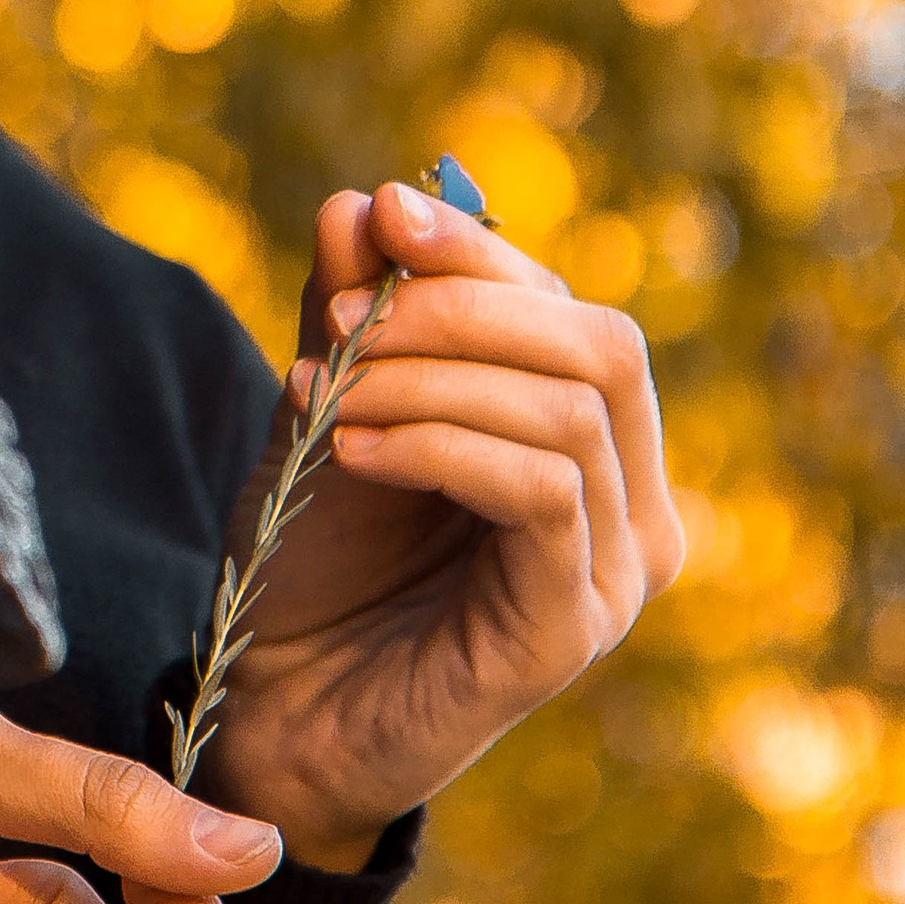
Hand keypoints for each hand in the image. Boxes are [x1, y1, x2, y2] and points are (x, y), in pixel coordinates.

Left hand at [202, 178, 681, 873]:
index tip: (381, 211)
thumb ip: (355, 314)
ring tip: (325, 392)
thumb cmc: (314, 559)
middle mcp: (631, 509)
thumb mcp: (329, 407)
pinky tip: (350, 448)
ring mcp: (613, 576)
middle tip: (337, 317)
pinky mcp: (571, 631)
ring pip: (565, 413)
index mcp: (593, 447)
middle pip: (601, 346)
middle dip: (462, 306)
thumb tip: (368, 200)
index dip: (482, 249)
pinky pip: (538, 492)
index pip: (573, 311)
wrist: (273, 704)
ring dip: (427, 379)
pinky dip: (437, 445)